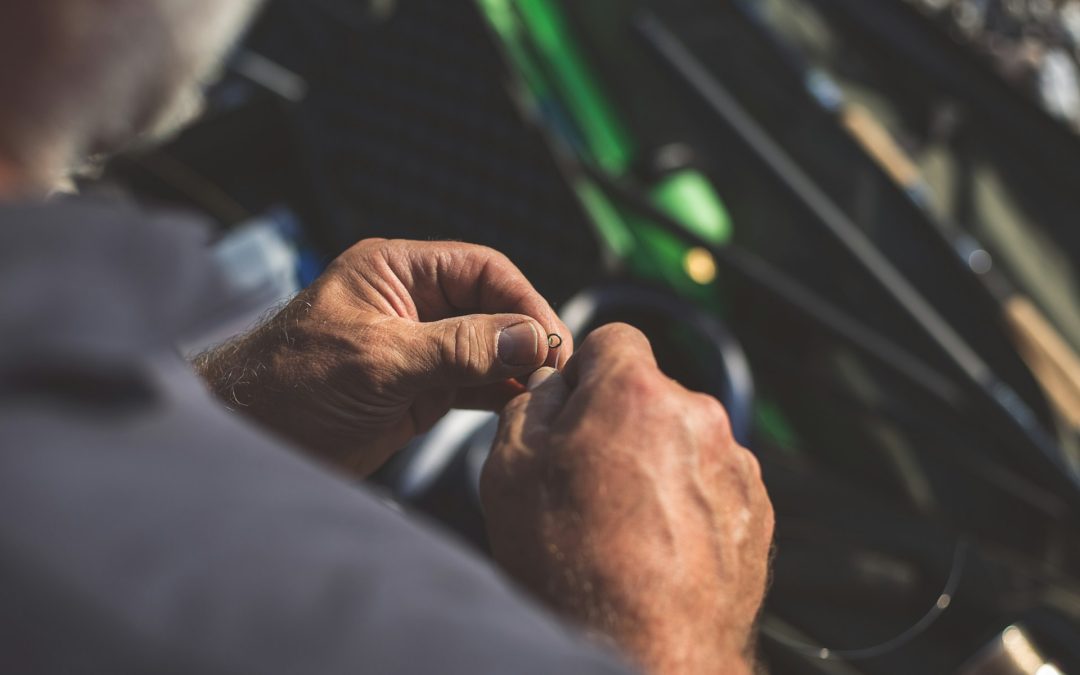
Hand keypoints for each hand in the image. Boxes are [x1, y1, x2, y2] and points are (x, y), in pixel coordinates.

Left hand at [196, 239, 571, 475]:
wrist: (250, 440)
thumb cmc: (292, 383)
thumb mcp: (379, 360)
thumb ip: (457, 347)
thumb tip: (530, 338)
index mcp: (396, 271)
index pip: (481, 268)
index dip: (522, 299)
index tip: (550, 338)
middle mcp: (412, 303)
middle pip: (492, 307)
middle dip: (525, 335)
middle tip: (555, 372)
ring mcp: (418, 347)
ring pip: (488, 347)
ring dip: (517, 366)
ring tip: (545, 392)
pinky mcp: (419, 389)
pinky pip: (474, 382)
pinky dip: (499, 392)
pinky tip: (521, 406)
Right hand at [480, 324, 772, 674]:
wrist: (644, 652)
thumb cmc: (575, 568)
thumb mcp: (510, 471)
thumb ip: (532, 406)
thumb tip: (554, 388)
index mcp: (636, 393)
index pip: (614, 338)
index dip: (587, 370)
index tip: (575, 404)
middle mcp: (698, 417)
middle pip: (650, 394)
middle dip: (620, 423)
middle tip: (588, 480)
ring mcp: (735, 465)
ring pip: (683, 440)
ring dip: (657, 464)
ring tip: (624, 526)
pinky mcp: (757, 511)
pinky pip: (712, 484)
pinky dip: (688, 503)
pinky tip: (657, 546)